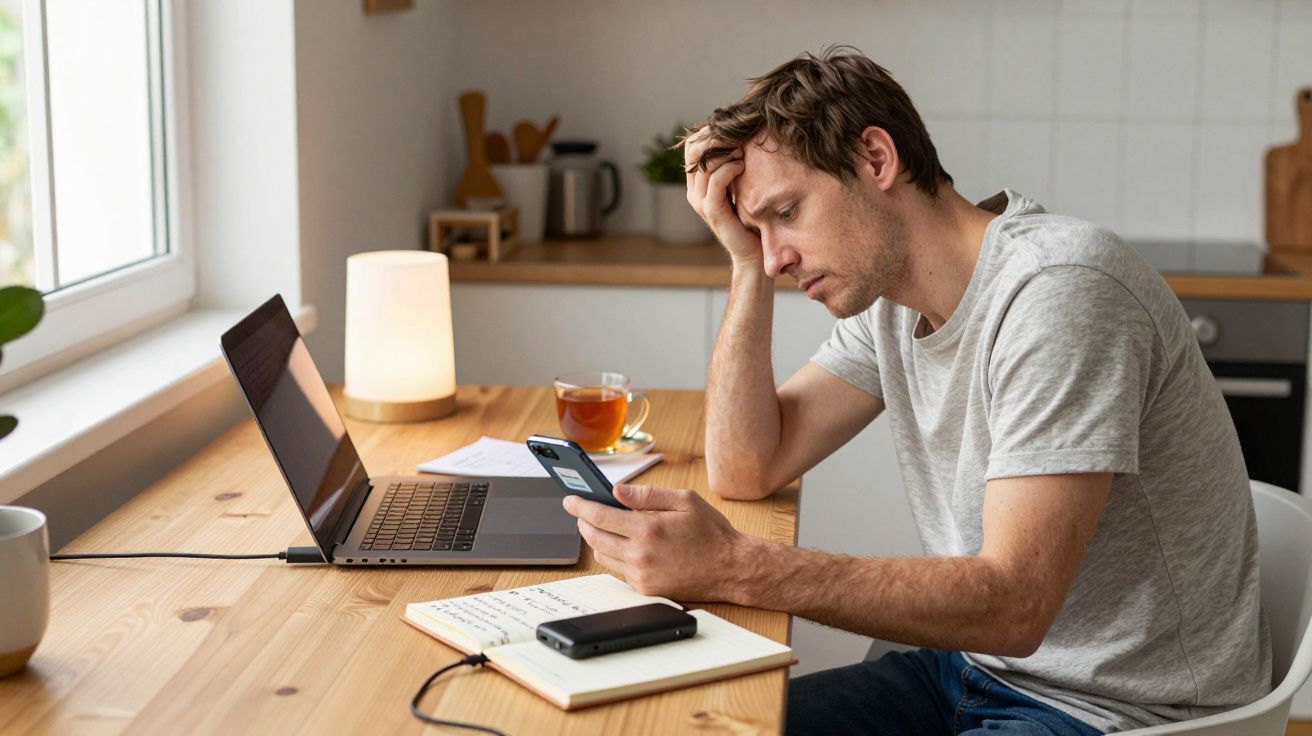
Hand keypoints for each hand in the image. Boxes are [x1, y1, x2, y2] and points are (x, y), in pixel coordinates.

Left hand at [561, 484, 756, 601]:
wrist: (731, 568)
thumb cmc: (711, 532)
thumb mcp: (684, 500)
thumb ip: (647, 495)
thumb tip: (617, 490)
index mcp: (648, 529)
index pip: (600, 516)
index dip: (580, 506)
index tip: (570, 499)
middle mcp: (640, 555)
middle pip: (594, 538)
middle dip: (583, 522)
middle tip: (581, 511)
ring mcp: (641, 575)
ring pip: (602, 556)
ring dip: (596, 539)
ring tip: (601, 525)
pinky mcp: (645, 589)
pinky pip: (618, 570)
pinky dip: (613, 555)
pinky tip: (622, 544)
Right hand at [683, 129, 762, 264]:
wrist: (753, 252)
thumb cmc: (751, 218)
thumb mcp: (741, 186)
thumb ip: (734, 166)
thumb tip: (743, 136)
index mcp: (697, 184)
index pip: (691, 147)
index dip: (709, 133)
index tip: (732, 128)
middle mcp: (694, 192)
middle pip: (693, 151)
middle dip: (715, 137)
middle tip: (737, 134)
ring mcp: (700, 202)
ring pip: (703, 164)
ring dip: (724, 151)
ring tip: (742, 150)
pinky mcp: (712, 212)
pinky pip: (714, 182)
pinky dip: (728, 168)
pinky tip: (742, 164)